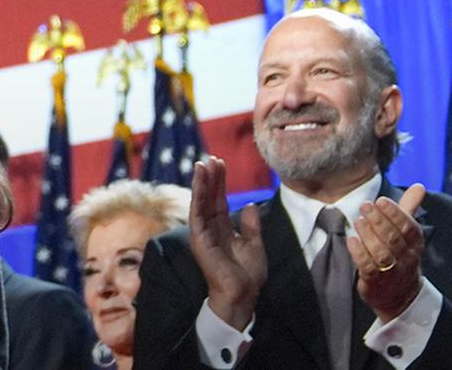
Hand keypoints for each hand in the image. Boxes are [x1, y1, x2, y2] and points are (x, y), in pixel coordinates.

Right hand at [188, 156, 267, 328]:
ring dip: (201, 182)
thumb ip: (251, 225)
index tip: (220, 164)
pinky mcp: (199, 238)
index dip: (220, 182)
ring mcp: (203, 233)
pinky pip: (197, 212)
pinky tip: (200, 180)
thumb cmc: (248, 275)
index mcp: (223, 229)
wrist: (243, 294)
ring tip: (203, 163)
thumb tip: (248, 204)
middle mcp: (211, 228)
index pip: (219, 200)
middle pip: (209, 197)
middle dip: (211, 177)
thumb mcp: (255, 244)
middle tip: (212, 157)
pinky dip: (198, 195)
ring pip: (200, 202)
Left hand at [348, 183, 427, 320]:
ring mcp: (391, 272)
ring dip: (368, 235)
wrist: (400, 295)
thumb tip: (419, 186)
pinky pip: (368, 268)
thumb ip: (409, 209)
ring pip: (381, 253)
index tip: (381, 200)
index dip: (395, 213)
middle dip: (379, 220)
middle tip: (365, 206)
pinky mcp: (376, 282)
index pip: (409, 227)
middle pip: (394, 238)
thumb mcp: (407, 233)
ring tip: (358, 220)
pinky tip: (352, 240)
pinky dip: (359, 253)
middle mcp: (406, 258)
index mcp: (415, 244)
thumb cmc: (401, 255)